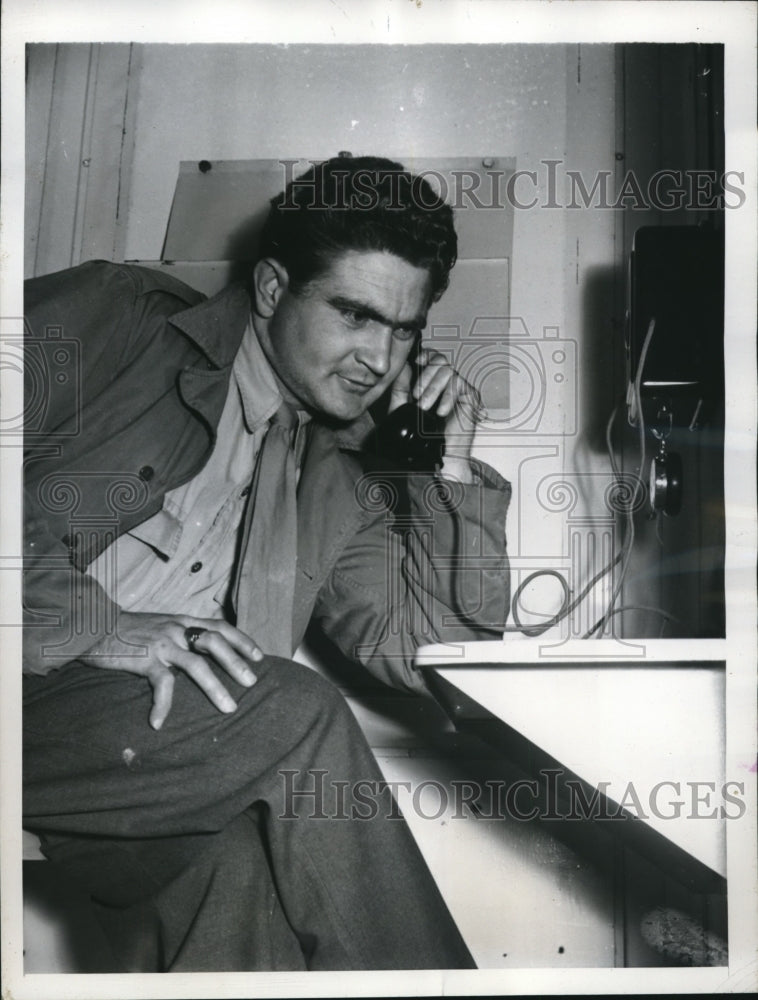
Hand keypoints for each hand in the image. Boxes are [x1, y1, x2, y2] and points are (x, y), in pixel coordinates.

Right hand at [80, 612, 262, 729]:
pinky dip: (163, 704)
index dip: (241, 640)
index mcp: (182, 621)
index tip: (259, 656)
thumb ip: (180, 633)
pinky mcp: (144, 658)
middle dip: (236, 662)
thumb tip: (200, 650)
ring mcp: (161, 643)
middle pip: (215, 642)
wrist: (94, 623)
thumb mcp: (160, 625)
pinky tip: (159, 721)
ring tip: (229, 708)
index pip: (220, 626)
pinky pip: (161, 683)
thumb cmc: (128, 630)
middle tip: (252, 682)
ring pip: (196, 664)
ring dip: (215, 687)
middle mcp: (176, 629)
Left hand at [388, 348, 484, 480]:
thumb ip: (401, 387)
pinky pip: (460, 385)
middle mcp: (447, 381)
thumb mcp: (404, 408)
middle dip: (426, 376)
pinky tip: (441, 411)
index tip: (417, 361)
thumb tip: (402, 366)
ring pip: (449, 371)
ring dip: (434, 389)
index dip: (427, 353)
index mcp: (433, 379)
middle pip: (441, 360)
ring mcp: (460, 387)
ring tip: (425, 408)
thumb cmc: (423, 435)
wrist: (441, 456)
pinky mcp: (471, 397)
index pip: (433, 356)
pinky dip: (448, 397)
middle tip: (417, 397)